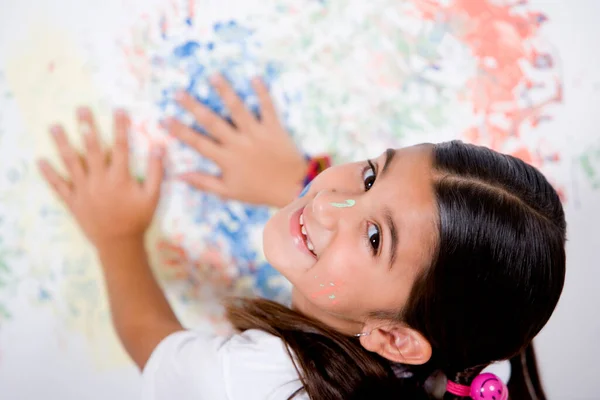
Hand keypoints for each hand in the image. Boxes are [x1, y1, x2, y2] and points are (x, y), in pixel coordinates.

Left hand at [38, 108, 163, 246]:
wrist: (119, 244)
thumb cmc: (137, 219)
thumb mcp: (153, 197)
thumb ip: (155, 172)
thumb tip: (160, 147)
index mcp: (119, 177)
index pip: (120, 146)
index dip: (120, 127)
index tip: (118, 110)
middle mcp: (99, 180)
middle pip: (92, 148)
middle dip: (87, 127)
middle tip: (81, 109)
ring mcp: (83, 190)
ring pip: (71, 162)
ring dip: (62, 143)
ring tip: (54, 126)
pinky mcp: (73, 201)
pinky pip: (58, 186)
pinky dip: (49, 174)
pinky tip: (40, 161)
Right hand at [166, 75, 307, 207]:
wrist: (292, 187)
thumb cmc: (259, 190)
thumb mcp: (229, 192)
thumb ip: (204, 182)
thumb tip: (179, 176)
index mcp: (226, 159)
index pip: (198, 143)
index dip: (180, 131)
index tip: (165, 118)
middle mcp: (238, 143)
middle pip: (212, 122)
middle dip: (193, 106)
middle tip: (178, 92)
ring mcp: (256, 133)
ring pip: (238, 110)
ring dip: (225, 92)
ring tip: (214, 76)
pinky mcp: (274, 128)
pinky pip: (268, 107)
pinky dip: (262, 93)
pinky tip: (255, 78)